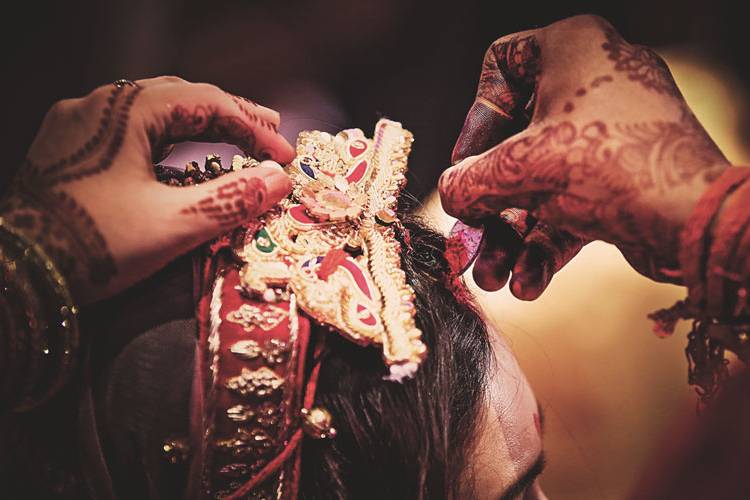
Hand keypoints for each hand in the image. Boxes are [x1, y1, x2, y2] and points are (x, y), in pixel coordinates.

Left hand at [0, 76, 294, 303]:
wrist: (14, 278)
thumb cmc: (90, 247)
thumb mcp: (171, 224)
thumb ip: (230, 197)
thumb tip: (279, 180)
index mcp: (122, 110)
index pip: (205, 103)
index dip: (252, 126)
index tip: (284, 155)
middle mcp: (97, 105)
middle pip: (180, 99)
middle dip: (229, 117)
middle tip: (270, 134)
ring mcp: (78, 126)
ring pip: (154, 114)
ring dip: (198, 127)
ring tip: (237, 140)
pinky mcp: (69, 149)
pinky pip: (130, 133)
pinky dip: (168, 142)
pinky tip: (185, 157)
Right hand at [439, 15, 728, 298]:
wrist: (693, 218)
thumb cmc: (607, 164)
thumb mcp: (519, 169)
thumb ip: (469, 180)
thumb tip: (450, 196)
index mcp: (572, 49)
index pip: (502, 66)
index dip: (475, 120)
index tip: (466, 163)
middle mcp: (595, 83)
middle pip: (517, 141)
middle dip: (490, 206)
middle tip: (470, 242)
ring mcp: (614, 131)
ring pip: (542, 182)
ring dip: (512, 237)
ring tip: (493, 280)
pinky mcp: (627, 175)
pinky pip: (572, 203)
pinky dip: (546, 243)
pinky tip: (527, 284)